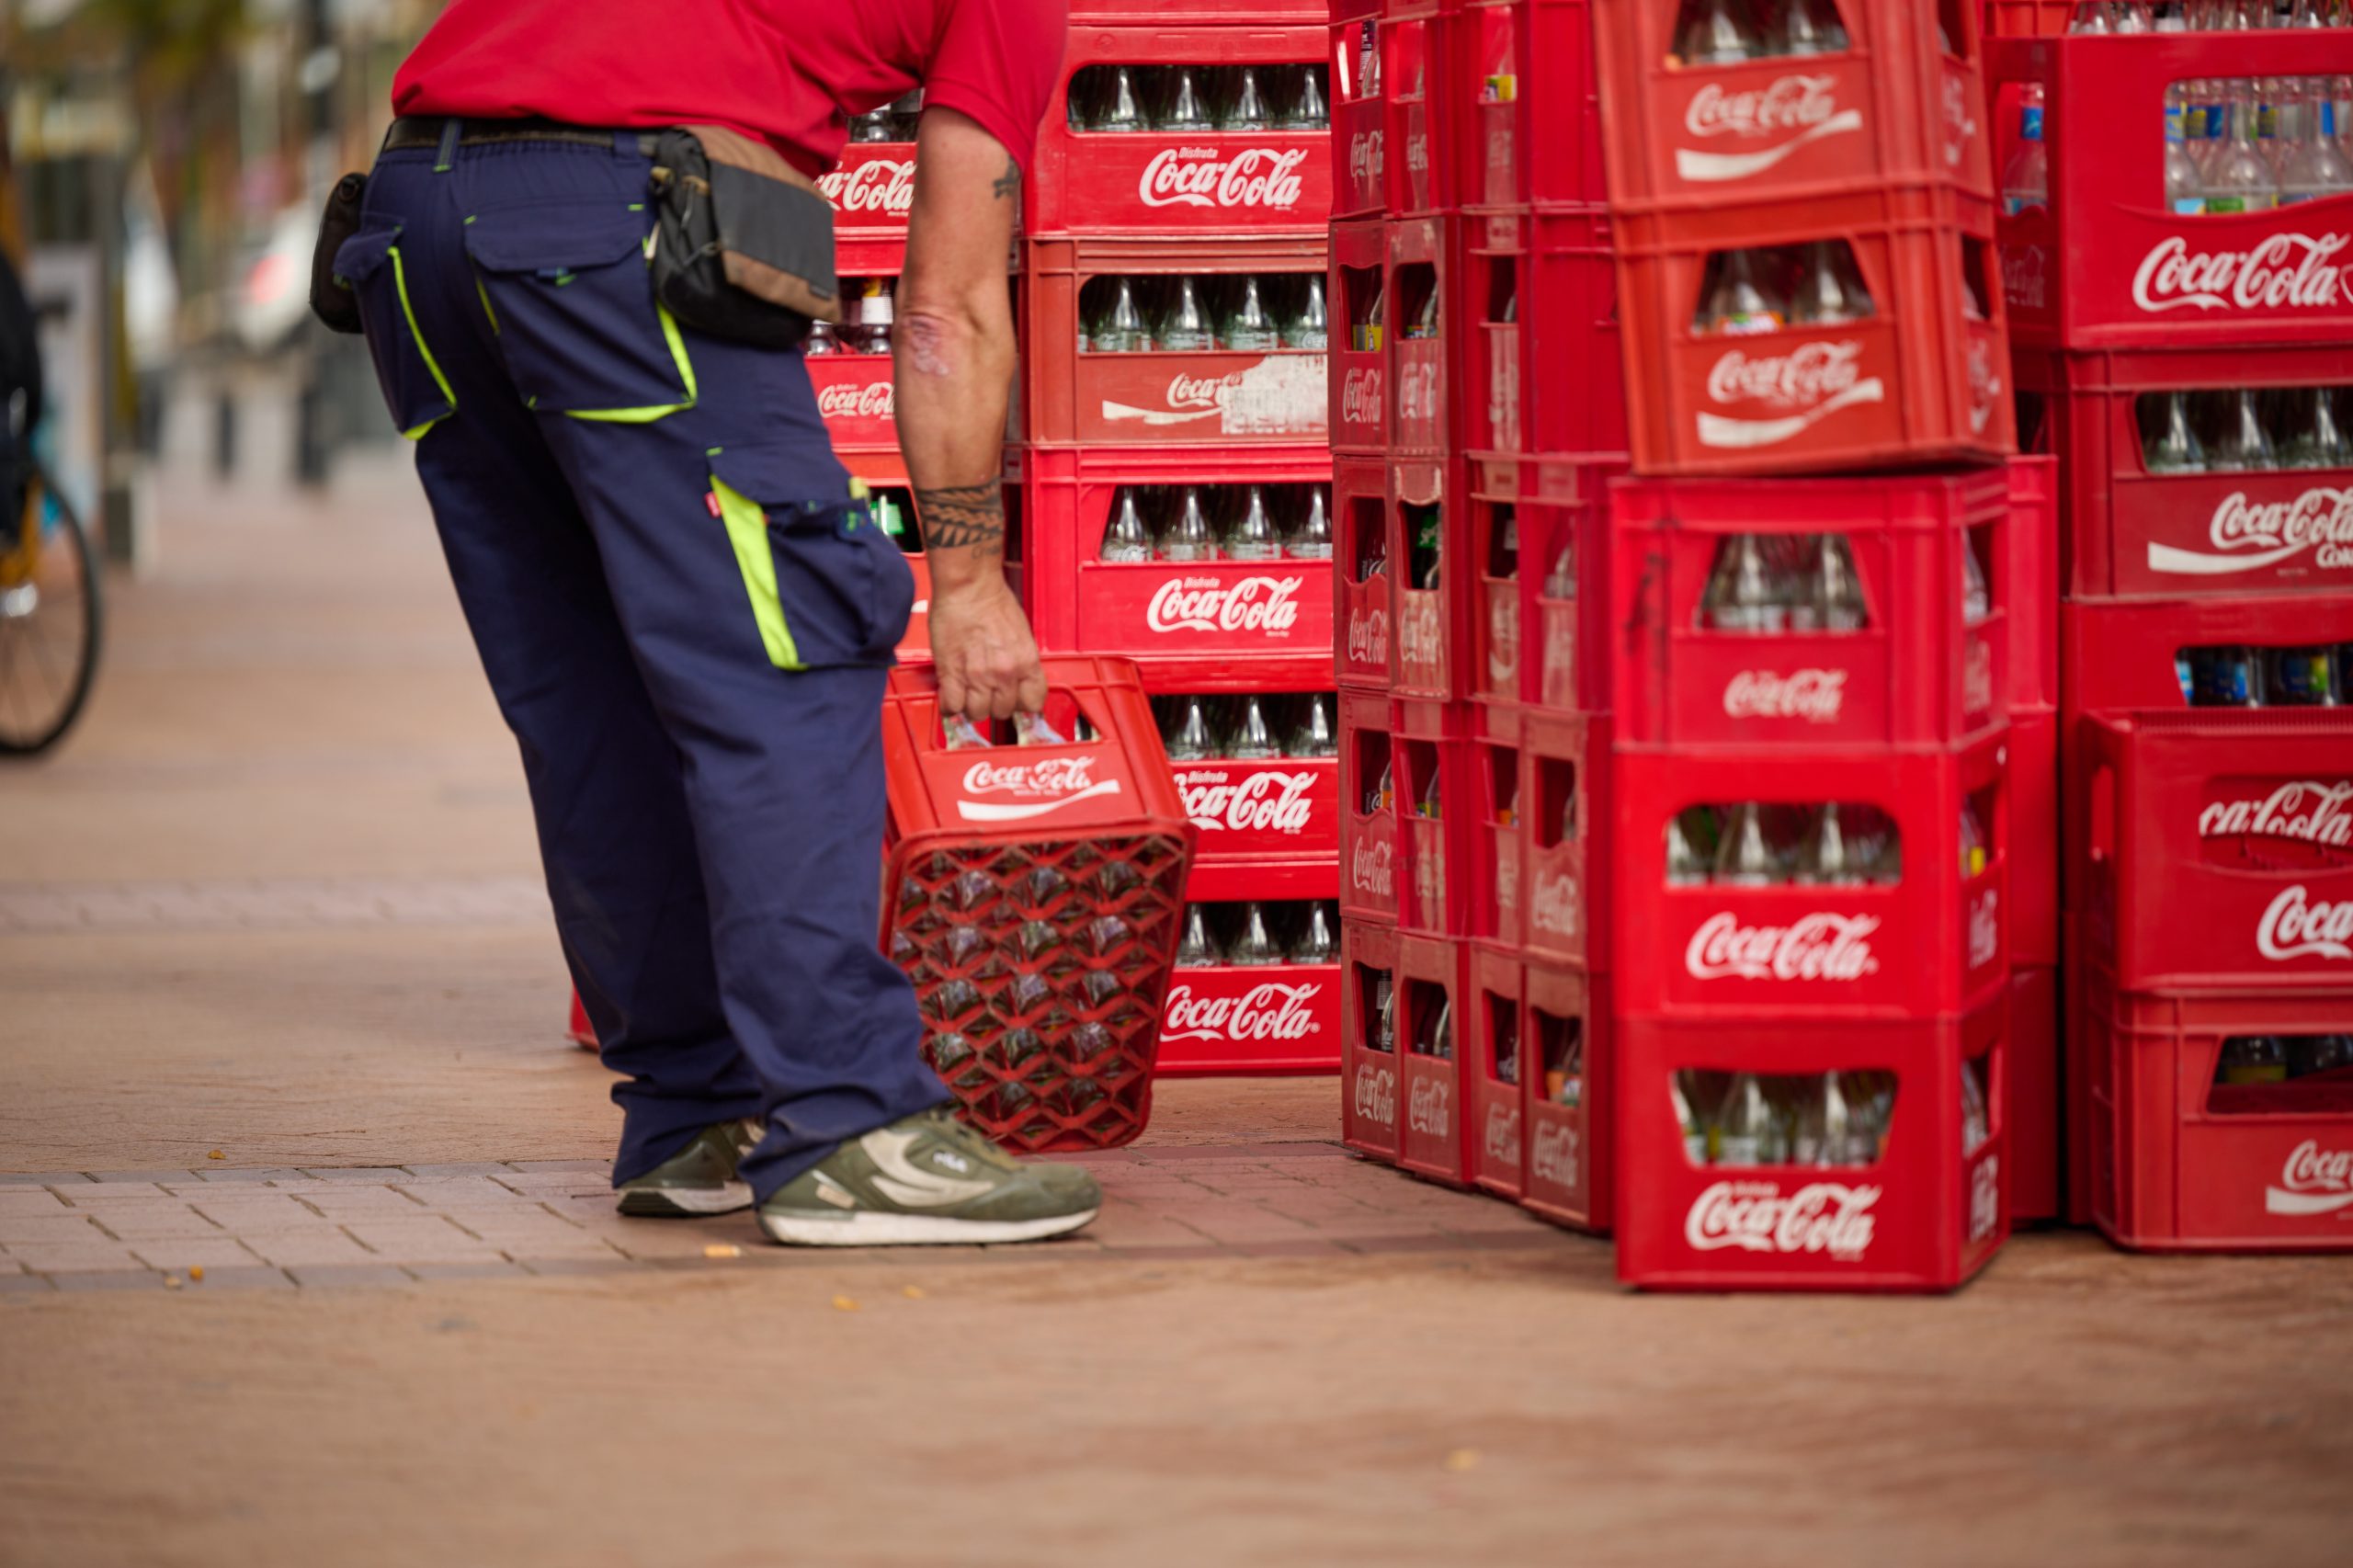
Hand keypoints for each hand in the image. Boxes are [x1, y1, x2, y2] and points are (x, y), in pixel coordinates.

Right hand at [927, 577, 1045, 721]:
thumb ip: (1020, 662)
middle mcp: (1005, 674)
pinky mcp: (952, 674)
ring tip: (967, 691)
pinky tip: (951, 693)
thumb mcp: (1021, 635)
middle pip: (1003, 712)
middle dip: (995, 703)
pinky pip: (952, 706)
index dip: (1022, 705)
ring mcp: (978, 676)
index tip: (1015, 701)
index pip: (1034, 704)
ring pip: (978, 714)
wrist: (969, 587)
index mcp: (1026, 662)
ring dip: (972, 706)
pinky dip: (950, 704)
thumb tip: (1015, 680)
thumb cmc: (993, 602)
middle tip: (987, 690)